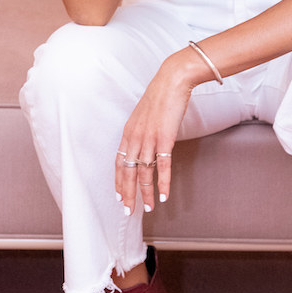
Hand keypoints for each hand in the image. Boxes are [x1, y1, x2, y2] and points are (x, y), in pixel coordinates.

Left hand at [115, 55, 193, 213]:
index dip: (118, 181)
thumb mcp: (146, 115)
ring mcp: (149, 139)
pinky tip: (164, 196)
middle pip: (127, 172)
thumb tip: (147, 142)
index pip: (119, 162)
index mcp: (128, 132)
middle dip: (127, 194)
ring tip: (149, 208)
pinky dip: (163, 183)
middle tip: (128, 211)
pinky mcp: (164, 139)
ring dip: (145, 193)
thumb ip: (143, 130)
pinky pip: (162, 166)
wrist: (172, 80)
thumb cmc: (162, 95)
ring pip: (143, 172)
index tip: (119, 196)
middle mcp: (135, 137)